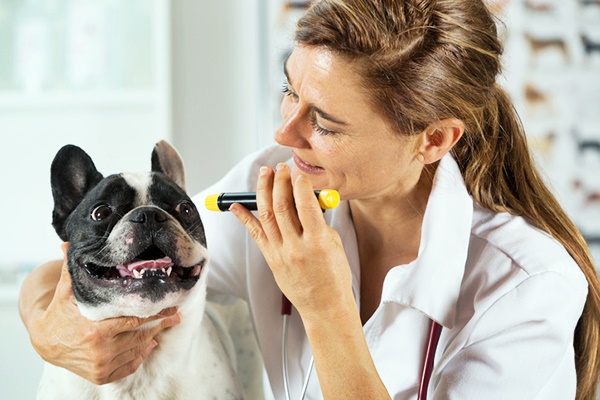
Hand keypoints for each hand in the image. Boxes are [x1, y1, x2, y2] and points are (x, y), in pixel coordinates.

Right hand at [28, 243, 180, 384]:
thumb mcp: (66, 291)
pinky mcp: (100, 376)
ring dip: (151, 339)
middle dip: (160, 325)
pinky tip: (147, 345)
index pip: (135, 321)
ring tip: (162, 327)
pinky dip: (139, 357)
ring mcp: (101, 364)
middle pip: (140, 336)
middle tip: (176, 316)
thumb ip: (72, 270)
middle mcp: (101, 350)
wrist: (44, 343)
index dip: (156, 314)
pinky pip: (128, 367)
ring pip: (136, 351)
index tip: (172, 308)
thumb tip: (68, 243)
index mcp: (96, 329)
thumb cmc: (59, 314)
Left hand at [230, 163, 353, 317]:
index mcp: (318, 242)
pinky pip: (255, 234)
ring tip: (264, 175)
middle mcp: (296, 247)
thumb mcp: (335, 245)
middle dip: (279, 182)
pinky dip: (244, 217)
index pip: (305, 205)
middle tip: (280, 168)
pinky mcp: (271, 259)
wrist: (325, 306)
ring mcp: (280, 254)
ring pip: (266, 216)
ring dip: (262, 192)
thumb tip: (305, 201)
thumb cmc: (334, 277)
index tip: (298, 174)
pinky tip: (236, 205)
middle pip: (282, 207)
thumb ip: (320, 222)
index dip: (299, 185)